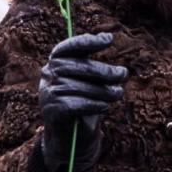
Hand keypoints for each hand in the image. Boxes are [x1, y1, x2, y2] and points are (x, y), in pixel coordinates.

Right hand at [38, 32, 127, 171]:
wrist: (70, 136)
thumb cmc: (83, 101)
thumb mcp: (89, 80)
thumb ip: (94, 62)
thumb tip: (106, 36)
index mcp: (56, 62)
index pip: (68, 47)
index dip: (87, 42)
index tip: (109, 40)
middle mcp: (48, 74)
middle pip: (79, 67)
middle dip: (104, 71)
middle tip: (124, 74)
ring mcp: (47, 92)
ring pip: (80, 87)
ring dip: (103, 91)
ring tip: (117, 94)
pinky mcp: (51, 110)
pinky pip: (76, 104)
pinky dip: (94, 105)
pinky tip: (105, 106)